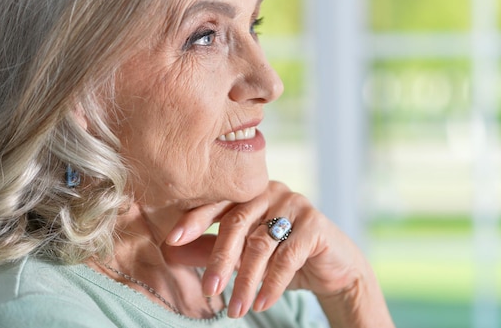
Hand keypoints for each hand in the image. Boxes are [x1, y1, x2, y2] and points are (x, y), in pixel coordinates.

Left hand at [163, 181, 370, 318]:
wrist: (331, 267)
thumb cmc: (282, 255)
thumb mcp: (243, 253)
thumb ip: (209, 248)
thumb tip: (169, 251)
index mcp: (251, 191)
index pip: (219, 202)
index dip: (195, 219)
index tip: (172, 239)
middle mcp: (272, 191)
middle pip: (238, 222)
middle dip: (220, 259)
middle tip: (208, 290)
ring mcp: (295, 204)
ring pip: (261, 244)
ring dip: (246, 281)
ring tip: (236, 309)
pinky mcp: (315, 224)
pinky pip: (287, 257)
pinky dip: (272, 284)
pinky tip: (261, 303)